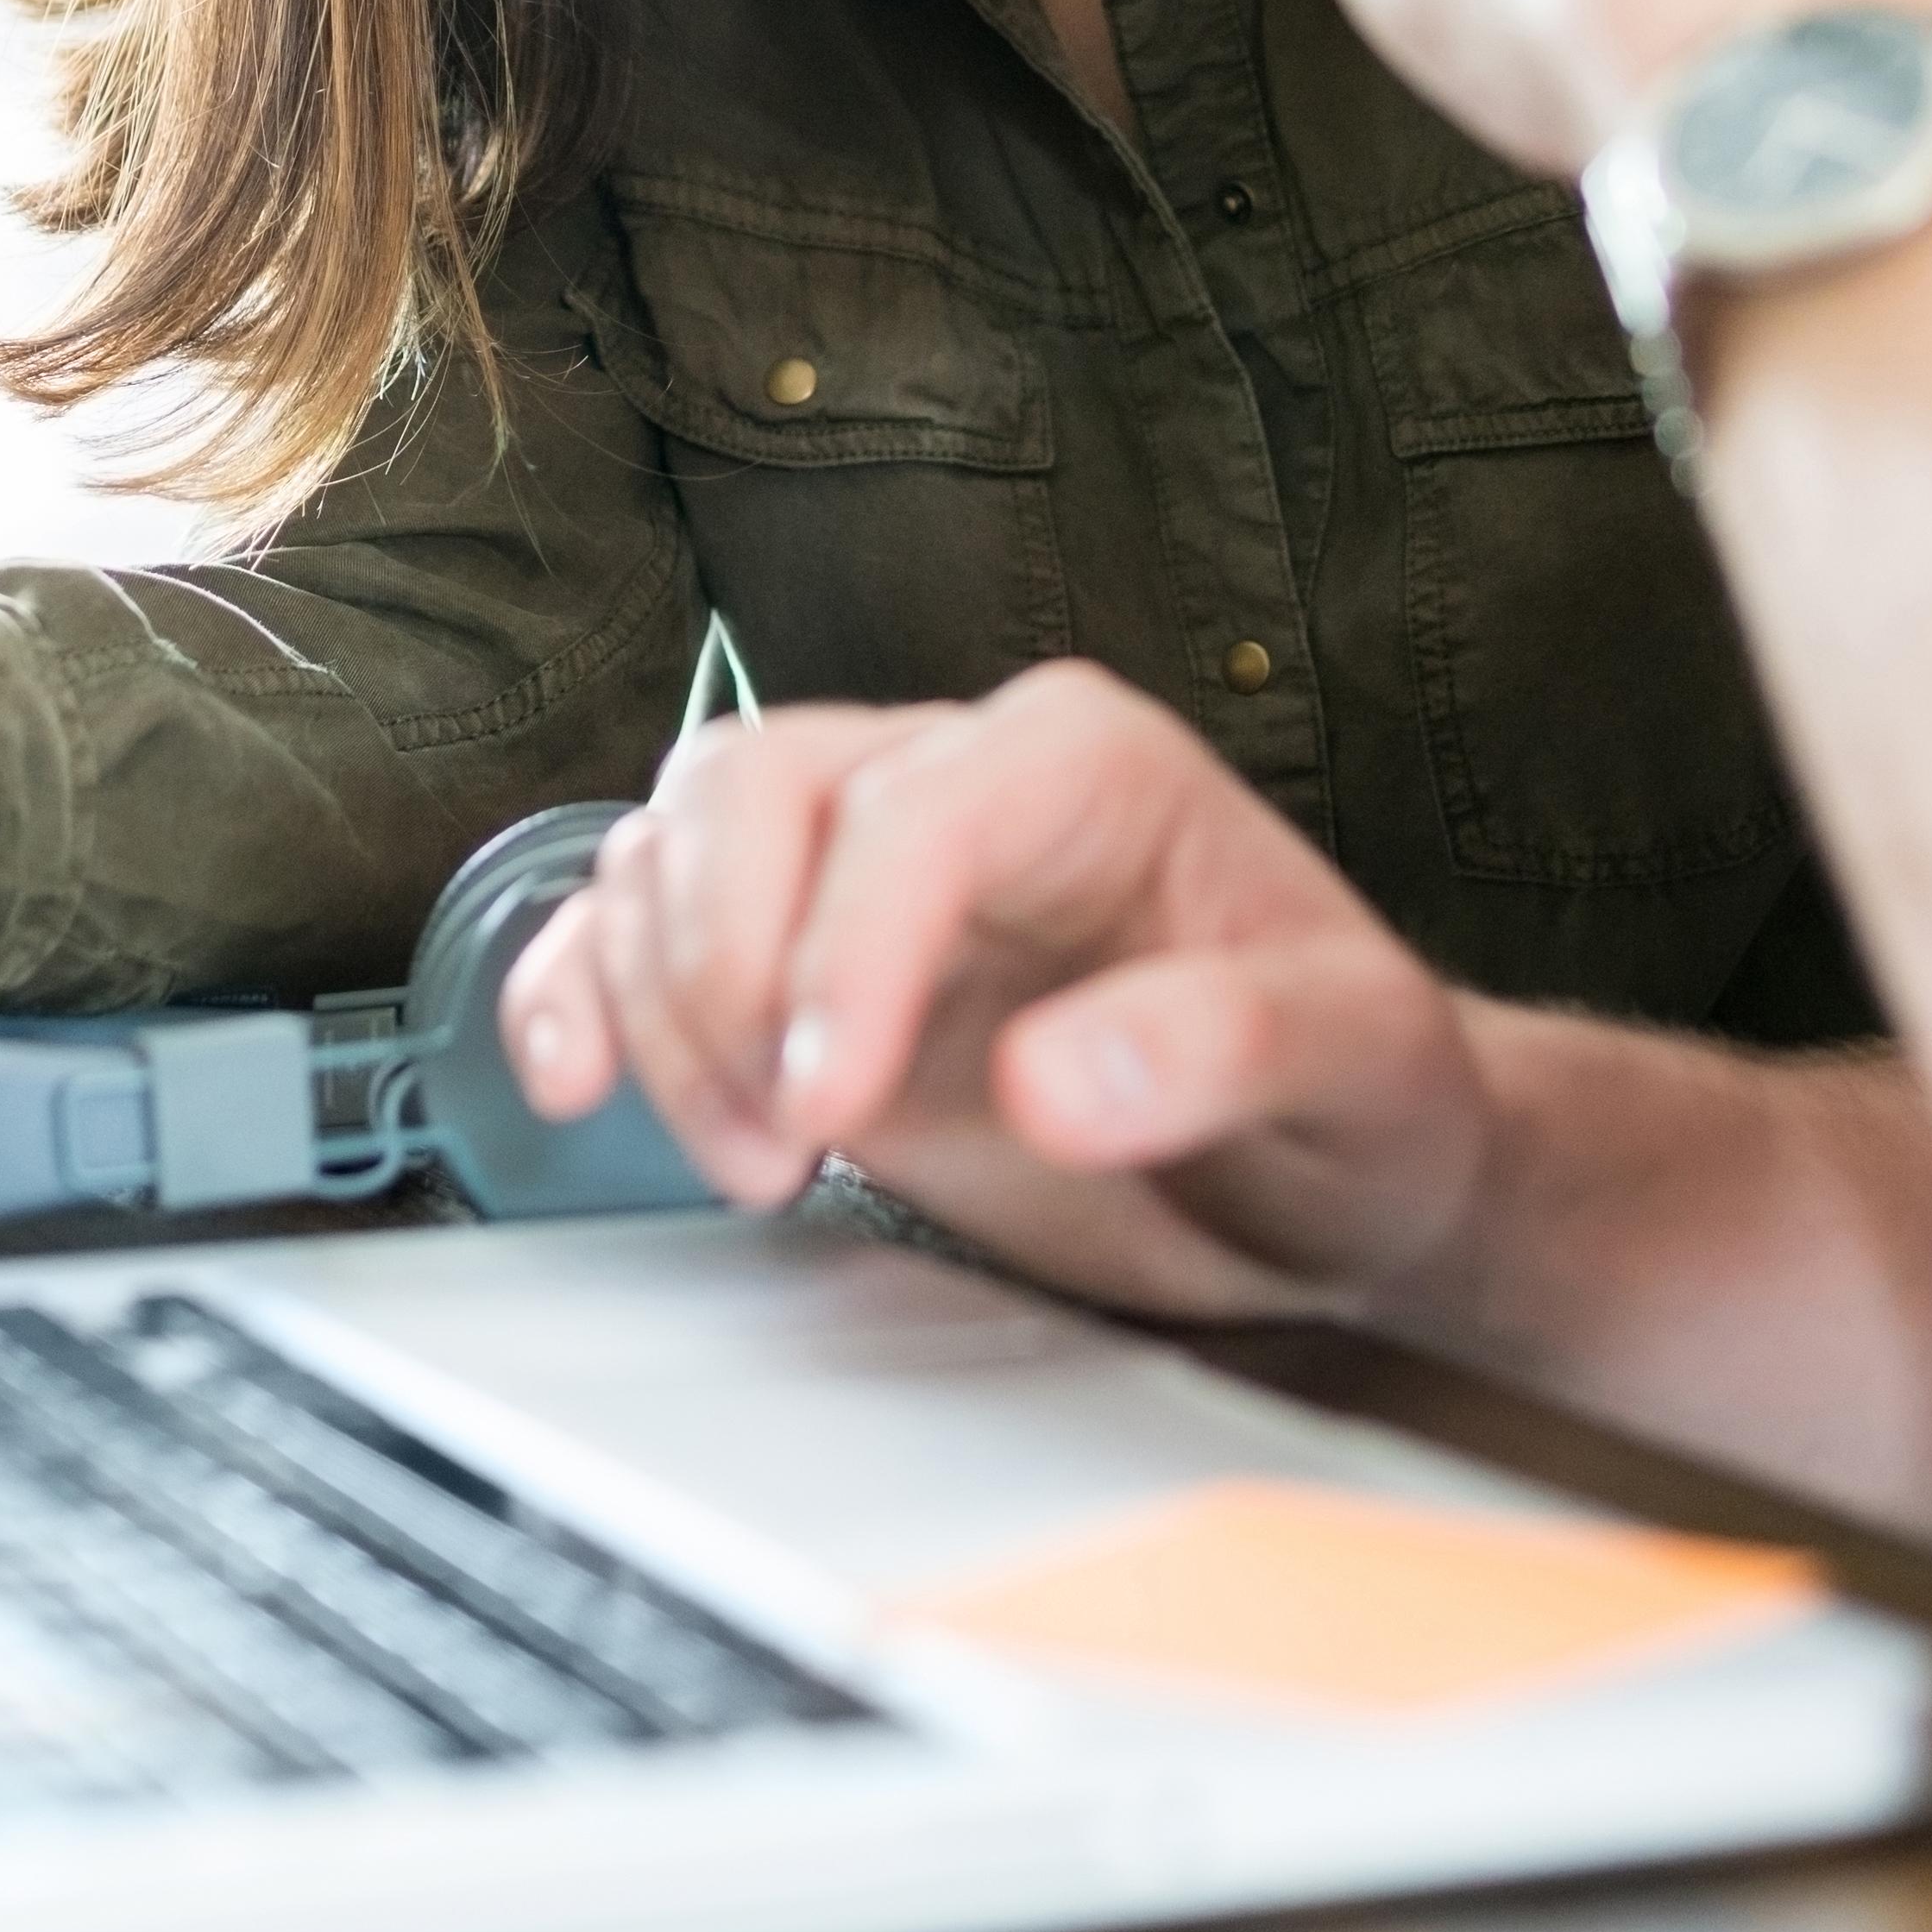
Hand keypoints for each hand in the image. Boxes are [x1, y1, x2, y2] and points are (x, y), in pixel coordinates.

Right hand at [497, 665, 1504, 1328]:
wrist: (1331, 1166)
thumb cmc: (1357, 1093)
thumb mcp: (1355, 1066)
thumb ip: (1226, 1051)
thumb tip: (1059, 1079)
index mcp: (1086, 764)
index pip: (911, 808)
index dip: (844, 951)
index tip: (832, 1108)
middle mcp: (956, 783)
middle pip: (753, 790)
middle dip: (726, 970)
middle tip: (784, 1146)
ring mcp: (861, 869)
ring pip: (674, 850)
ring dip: (663, 1009)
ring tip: (755, 1164)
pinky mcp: (799, 961)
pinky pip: (635, 924)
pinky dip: (579, 988)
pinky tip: (574, 1079)